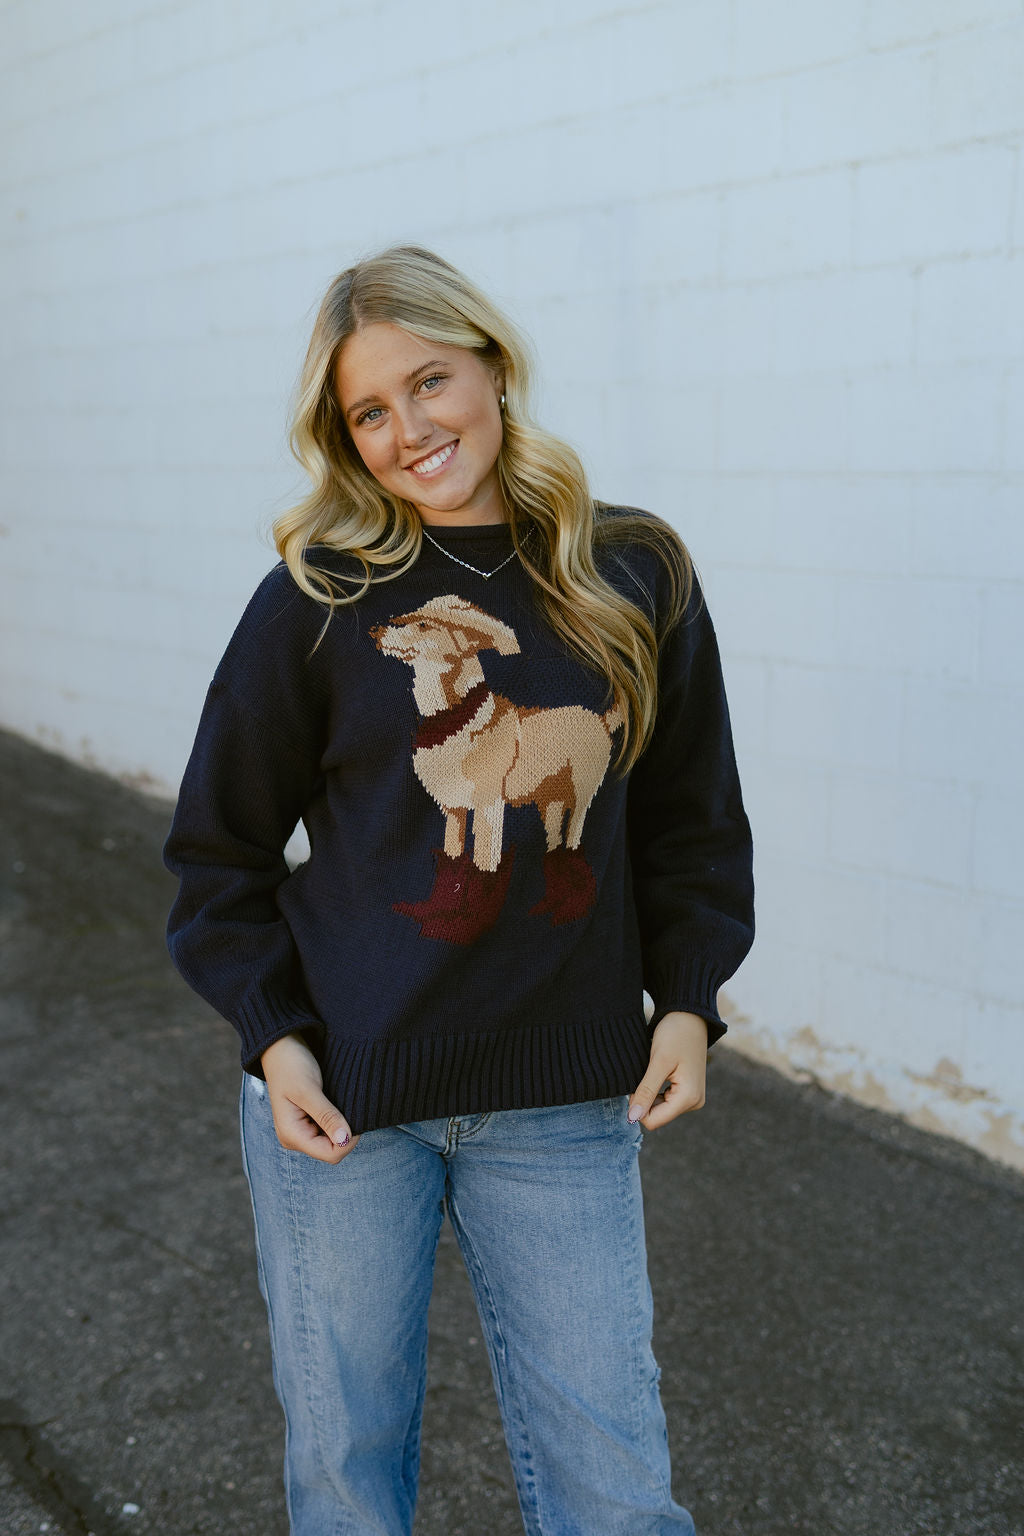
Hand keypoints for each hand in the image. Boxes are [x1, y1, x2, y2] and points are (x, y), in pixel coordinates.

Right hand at [260, 1032, 358, 1163]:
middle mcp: (295, 1138)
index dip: (348, 1140)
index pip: (330, 1155)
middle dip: (346, 1133)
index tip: (354, 1116)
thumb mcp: (309, 1090)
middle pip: (333, 1150)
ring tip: (340, 1102)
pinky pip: (329, 1129)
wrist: (280, 1048)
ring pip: (333, 1140)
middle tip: (348, 1106)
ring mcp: (301, 1131)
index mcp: (291, 1135)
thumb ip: (327, 1116)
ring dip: (342, 1125)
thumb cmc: (290, 1065)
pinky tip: (337, 1103)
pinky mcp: (308, 1122)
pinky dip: (338, 1119)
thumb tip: (345, 1139)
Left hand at [627, 1011, 708, 1129]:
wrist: (690, 1017)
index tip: (636, 1082)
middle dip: (644, 1099)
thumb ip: (646, 1091)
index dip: (637, 1105)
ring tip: (652, 1070)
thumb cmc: (676, 1034)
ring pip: (659, 1109)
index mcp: (689, 1098)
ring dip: (649, 1093)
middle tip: (645, 1073)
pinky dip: (655, 1089)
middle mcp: (694, 1102)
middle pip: (656, 1116)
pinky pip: (665, 1100)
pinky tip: (657, 1072)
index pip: (653, 1121)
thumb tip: (633, 1117)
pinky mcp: (688, 1092)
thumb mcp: (658, 1062)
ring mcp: (692, 1098)